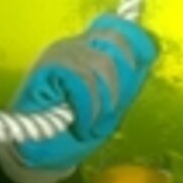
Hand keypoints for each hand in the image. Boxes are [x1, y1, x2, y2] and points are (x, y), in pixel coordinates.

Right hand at [11, 14, 157, 171]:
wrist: (36, 151)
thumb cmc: (72, 129)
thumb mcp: (107, 106)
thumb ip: (123, 85)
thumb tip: (146, 63)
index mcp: (88, 49)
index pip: (118, 31)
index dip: (134, 48)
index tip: (135, 75)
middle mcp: (74, 44)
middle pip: (115, 41)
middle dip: (120, 83)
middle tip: (109, 112)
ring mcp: (60, 52)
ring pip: (102, 64)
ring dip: (104, 102)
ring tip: (91, 123)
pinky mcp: (47, 66)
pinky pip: (83, 80)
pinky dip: (89, 107)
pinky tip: (81, 122)